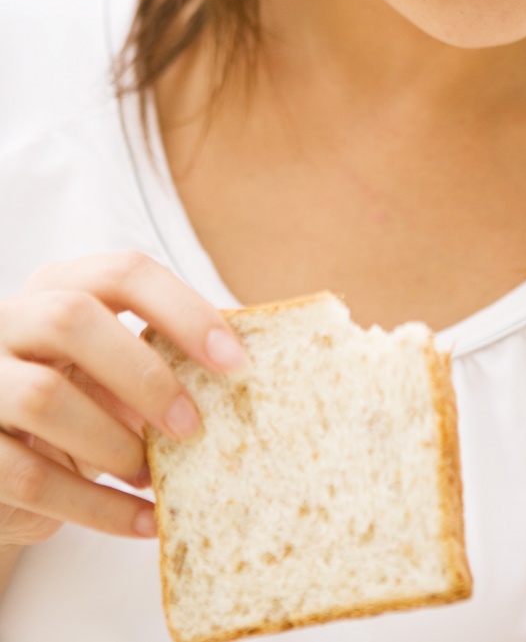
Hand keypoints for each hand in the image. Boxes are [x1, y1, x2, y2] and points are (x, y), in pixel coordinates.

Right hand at [0, 252, 249, 546]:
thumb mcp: (109, 368)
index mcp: (59, 286)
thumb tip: (232, 381)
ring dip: (113, 443)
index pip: (124, 272)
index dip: (183, 310)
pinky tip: (144, 521)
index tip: (234, 360)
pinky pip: (29, 476)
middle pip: (70, 319)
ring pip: (42, 397)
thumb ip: (156, 360)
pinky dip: (97, 507)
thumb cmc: (76, 399)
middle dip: (143, 374)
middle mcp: (9, 320)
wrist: (3, 460)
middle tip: (192, 426)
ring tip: (151, 474)